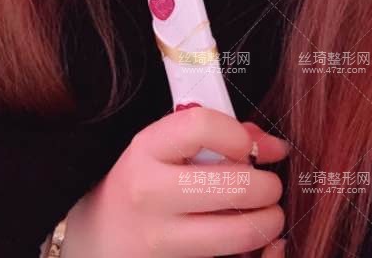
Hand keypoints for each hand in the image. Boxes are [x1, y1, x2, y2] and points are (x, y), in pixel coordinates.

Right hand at [61, 107, 289, 256]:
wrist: (100, 236)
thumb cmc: (145, 180)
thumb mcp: (166, 147)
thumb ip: (218, 136)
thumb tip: (271, 147)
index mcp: (147, 148)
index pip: (201, 126)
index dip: (238, 135)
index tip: (252, 148)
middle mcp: (149, 192)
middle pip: (233, 185)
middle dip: (268, 186)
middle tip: (270, 186)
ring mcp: (158, 237)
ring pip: (239, 233)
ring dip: (268, 222)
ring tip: (267, 214)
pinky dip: (252, 252)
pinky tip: (249, 241)